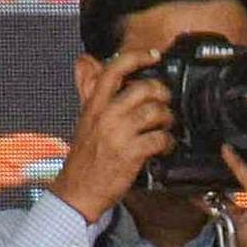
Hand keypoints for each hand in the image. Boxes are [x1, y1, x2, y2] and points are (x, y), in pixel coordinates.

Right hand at [54, 52, 175, 221]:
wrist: (78, 191)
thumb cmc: (84, 157)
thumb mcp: (83, 117)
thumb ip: (87, 88)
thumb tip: (85, 60)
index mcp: (94, 105)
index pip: (113, 69)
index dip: (137, 57)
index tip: (154, 55)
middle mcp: (105, 116)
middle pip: (143, 88)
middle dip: (161, 92)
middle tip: (165, 100)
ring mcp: (118, 134)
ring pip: (155, 112)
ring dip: (167, 118)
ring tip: (166, 125)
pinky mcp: (130, 154)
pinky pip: (159, 138)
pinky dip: (167, 141)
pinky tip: (164, 145)